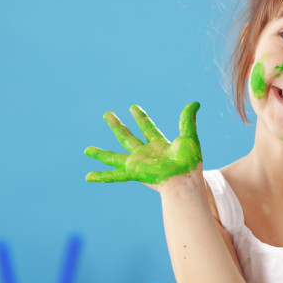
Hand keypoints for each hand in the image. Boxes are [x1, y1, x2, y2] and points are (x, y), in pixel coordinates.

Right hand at [84, 102, 201, 185]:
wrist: (184, 180)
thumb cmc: (189, 163)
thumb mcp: (189, 137)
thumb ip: (188, 120)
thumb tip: (196, 103)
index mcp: (159, 145)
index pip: (147, 127)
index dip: (140, 117)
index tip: (133, 107)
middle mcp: (145, 154)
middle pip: (127, 137)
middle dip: (117, 125)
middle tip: (107, 114)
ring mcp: (137, 163)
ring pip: (114, 157)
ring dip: (100, 153)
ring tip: (87, 150)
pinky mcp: (132, 172)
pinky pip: (113, 175)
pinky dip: (100, 176)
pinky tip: (88, 177)